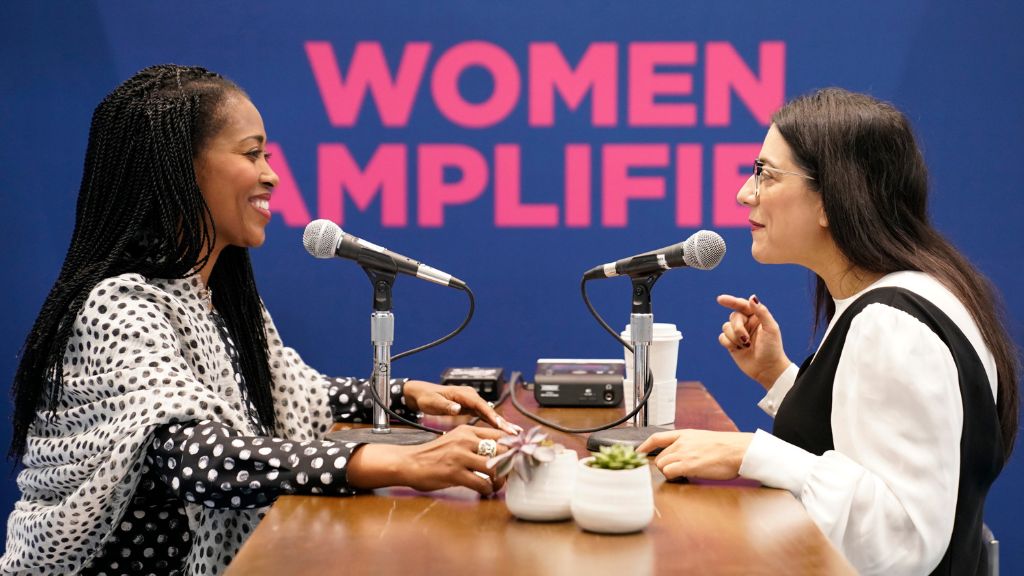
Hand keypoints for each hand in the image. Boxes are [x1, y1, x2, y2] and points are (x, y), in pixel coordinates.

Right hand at [349, 425, 509, 494]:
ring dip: (500, 480)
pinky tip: (484, 491)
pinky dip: (487, 490)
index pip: (501, 433)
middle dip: (510, 464)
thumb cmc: (434, 454)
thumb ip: (475, 442)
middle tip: (511, 473)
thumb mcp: (456, 440)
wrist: (410, 462)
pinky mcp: (455, 473)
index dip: (515, 446)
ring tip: (497, 484)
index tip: (521, 455)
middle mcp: (466, 440)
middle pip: (502, 449)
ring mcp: (460, 456)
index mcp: (468, 430)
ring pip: (494, 467)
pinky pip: (482, 483)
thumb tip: (501, 450)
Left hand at [402, 380, 520, 434]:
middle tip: (516, 432)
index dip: (492, 416)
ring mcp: (472, 402)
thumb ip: (446, 405)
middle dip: (503, 422)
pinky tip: (503, 433)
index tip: (502, 425)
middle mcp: (471, 397)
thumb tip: (457, 408)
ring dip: (502, 424)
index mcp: (464, 394)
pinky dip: (494, 424)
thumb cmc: (427, 397)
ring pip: (490, 414)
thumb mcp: (433, 402)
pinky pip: (485, 417)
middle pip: (490, 410)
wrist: (421, 394)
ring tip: (516, 434)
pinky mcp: (471, 409)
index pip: (481, 406)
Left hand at [637, 429, 753, 480]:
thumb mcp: (704, 439)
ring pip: (661, 466)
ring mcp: (683, 453)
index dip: (644, 446)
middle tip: (678, 471)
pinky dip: (673, 477)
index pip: (657, 438)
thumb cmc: (727, 447)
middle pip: (658, 457)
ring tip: (684, 473)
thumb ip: (690, 444)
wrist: (739, 450)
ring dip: (669, 472)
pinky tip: (684, 476)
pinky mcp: (688, 465)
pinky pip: (669, 472)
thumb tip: (683, 454)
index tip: (637, 452)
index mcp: (685, 434)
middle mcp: (681, 442)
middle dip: (664, 466)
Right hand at [717, 294, 791, 388]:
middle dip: (738, 328)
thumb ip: (761, 312)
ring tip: (745, 346)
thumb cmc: (772, 348)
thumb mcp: (771, 328)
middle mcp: (746, 323)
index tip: (720, 299)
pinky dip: (728, 343)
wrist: (767, 369)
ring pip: (725, 327)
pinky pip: (722, 337)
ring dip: (735, 338)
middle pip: (733, 317)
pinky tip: (738, 349)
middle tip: (746, 340)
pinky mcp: (731, 344)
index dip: (731, 301)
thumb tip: (752, 298)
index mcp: (756, 317)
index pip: (742, 305)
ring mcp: (738, 334)